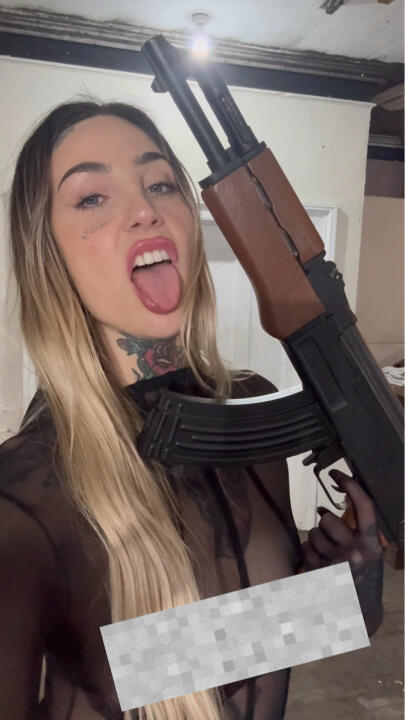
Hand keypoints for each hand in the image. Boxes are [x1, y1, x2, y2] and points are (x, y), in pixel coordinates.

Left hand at [301, 469, 383, 635]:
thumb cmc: (362, 579)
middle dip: (323, 522)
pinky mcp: (320, 573)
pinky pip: (305, 550)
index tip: (336, 472)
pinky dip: (308, 555)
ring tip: (326, 555)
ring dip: (315, 541)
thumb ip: (353, 531)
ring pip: (313, 534)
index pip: (364, 506)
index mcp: (372, 543)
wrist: (360, 615)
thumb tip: (322, 509)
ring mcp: (337, 562)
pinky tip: (319, 567)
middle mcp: (357, 551)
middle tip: (328, 531)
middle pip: (328, 520)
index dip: (351, 485)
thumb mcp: (367, 553)